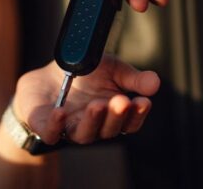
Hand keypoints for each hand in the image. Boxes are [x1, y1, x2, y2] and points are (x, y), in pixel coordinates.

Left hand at [12, 58, 159, 144]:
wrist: (46, 77)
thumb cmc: (84, 75)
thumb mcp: (112, 69)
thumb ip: (132, 78)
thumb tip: (156, 82)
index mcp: (112, 115)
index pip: (130, 122)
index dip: (138, 114)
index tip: (143, 101)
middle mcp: (95, 126)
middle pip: (109, 129)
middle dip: (116, 116)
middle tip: (121, 101)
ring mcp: (70, 129)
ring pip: (85, 134)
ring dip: (92, 121)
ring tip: (97, 105)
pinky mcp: (46, 128)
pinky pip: (52, 133)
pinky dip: (56, 125)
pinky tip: (61, 112)